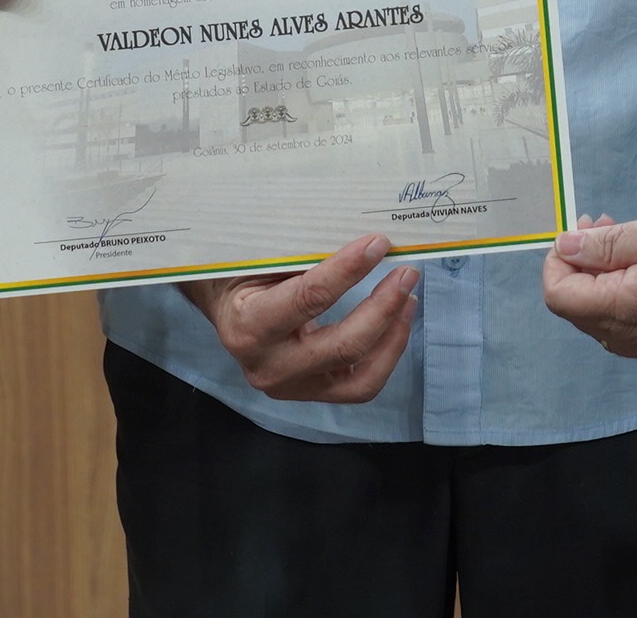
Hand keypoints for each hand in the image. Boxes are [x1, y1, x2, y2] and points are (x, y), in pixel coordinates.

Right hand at [178, 235, 418, 402]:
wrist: (228, 313)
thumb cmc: (244, 277)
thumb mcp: (263, 260)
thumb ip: (305, 257)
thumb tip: (364, 241)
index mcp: (249, 326)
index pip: (309, 299)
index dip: (349, 270)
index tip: (378, 243)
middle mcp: (268, 367)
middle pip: (343, 345)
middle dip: (383, 307)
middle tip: (407, 273)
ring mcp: (292, 389)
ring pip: (360, 377)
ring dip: (392, 336)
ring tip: (408, 299)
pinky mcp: (312, 396)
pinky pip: (361, 385)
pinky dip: (385, 355)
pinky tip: (396, 323)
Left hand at [541, 208, 636, 370]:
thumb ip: (609, 245)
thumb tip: (564, 248)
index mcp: (623, 312)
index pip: (559, 296)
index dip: (558, 261)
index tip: (584, 229)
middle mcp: (635, 344)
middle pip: (581, 312)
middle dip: (584, 268)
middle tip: (609, 226)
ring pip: (611, 323)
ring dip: (610, 284)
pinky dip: (635, 302)